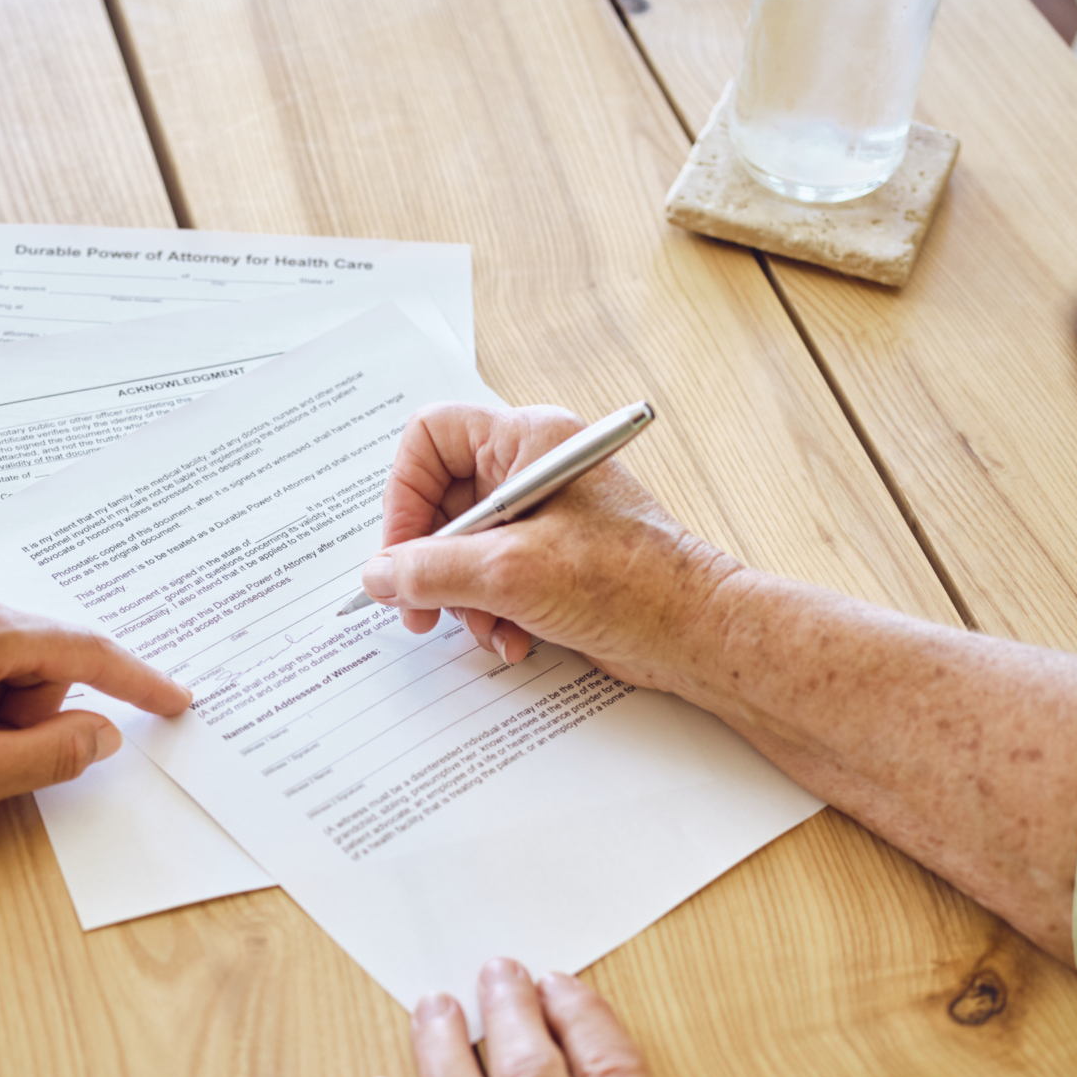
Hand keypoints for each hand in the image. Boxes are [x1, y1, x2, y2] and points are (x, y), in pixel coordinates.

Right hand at [358, 403, 741, 690]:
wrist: (697, 634)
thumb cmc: (632, 584)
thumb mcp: (510, 573)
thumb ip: (430, 570)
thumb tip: (379, 576)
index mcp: (528, 440)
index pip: (430, 438)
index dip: (404, 494)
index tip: (400, 551)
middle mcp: (532, 469)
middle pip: (441, 502)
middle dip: (429, 563)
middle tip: (419, 608)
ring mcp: (543, 516)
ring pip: (462, 548)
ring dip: (463, 598)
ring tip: (488, 628)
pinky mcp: (552, 560)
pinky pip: (492, 579)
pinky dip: (491, 612)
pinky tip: (514, 638)